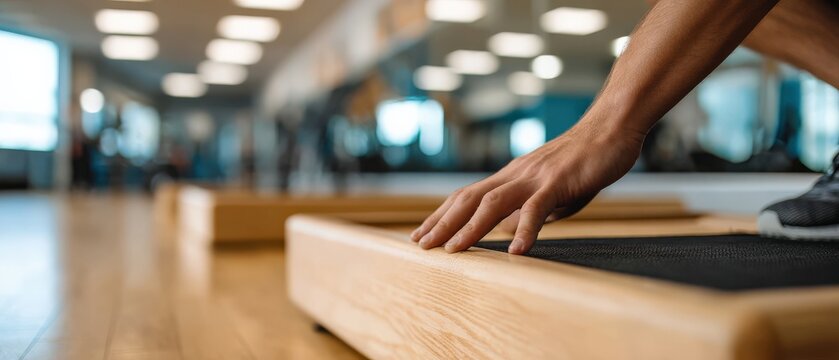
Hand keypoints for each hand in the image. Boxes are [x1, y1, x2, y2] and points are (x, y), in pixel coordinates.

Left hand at [410, 120, 644, 253]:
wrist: (612, 127)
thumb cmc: (585, 161)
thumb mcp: (551, 191)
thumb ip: (529, 209)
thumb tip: (511, 230)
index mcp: (511, 176)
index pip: (466, 196)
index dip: (441, 216)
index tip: (421, 235)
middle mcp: (515, 174)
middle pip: (468, 199)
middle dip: (442, 224)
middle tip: (420, 246)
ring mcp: (535, 177)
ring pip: (493, 203)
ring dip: (470, 228)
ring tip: (453, 252)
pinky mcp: (558, 182)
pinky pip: (537, 208)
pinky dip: (525, 230)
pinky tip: (516, 252)